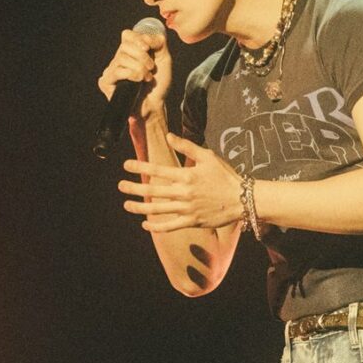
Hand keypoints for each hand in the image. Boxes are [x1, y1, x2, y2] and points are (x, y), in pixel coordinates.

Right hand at [94, 25, 171, 115]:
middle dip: (142, 56)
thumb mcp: (164, 59)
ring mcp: (111, 70)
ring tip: (147, 77)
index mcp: (131, 51)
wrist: (155, 105)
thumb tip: (145, 36)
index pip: (127, 35)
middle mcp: (119, 59)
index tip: (147, 48)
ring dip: (139, 68)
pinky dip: (132, 75)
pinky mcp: (106, 82)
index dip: (137, 39)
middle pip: (124, 46)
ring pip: (121, 58)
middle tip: (151, 68)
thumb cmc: (158, 84)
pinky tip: (138, 81)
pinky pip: (117, 71)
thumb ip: (157, 42)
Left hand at [119, 134, 245, 232]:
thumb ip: (187, 146)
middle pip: (153, 191)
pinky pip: (170, 226)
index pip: (157, 170)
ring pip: (158, 209)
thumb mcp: (208, 156)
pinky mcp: (192, 221)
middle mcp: (183, 193)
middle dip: (133, 188)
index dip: (140, 166)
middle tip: (120, 186)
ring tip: (126, 205)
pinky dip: (156, 226)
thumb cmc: (225, 176)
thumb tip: (168, 136)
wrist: (242, 199)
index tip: (125, 165)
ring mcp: (187, 209)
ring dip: (139, 208)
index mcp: (186, 176)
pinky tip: (145, 224)